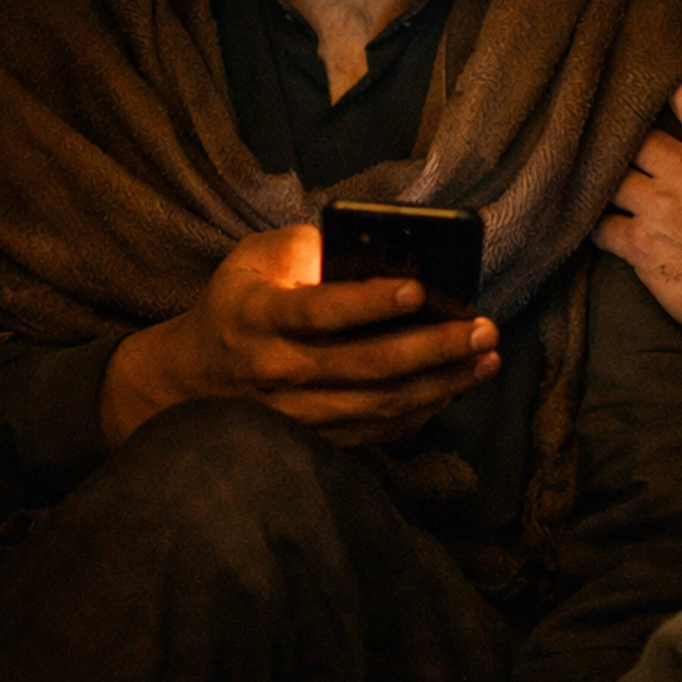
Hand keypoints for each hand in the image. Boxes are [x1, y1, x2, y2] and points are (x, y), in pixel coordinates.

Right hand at [99, 224, 499, 449]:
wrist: (195, 373)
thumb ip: (311, 247)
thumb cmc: (241, 299)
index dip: (369, 302)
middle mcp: (276, 369)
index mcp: (259, 316)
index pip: (319, 312)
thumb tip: (376, 245)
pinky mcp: (313, 437)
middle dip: (431, 347)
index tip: (419, 288)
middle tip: (482, 328)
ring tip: (485, 357)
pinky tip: (455, 385)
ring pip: (378, 404)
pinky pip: (377, 430)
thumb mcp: (257, 257)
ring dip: (440, 383)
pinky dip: (421, 410)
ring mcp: (295, 412)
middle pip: (364, 364)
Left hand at [594, 40, 681, 427]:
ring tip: (600, 175)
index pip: (679, 87)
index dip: (657, 76)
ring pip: (608, 174)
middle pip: (630, 128)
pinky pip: (598, 224)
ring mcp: (660, 210)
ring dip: (606, 176)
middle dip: (622, 130)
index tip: (644, 74)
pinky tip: (603, 219)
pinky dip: (596, 221)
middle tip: (611, 130)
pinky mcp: (640, 249)